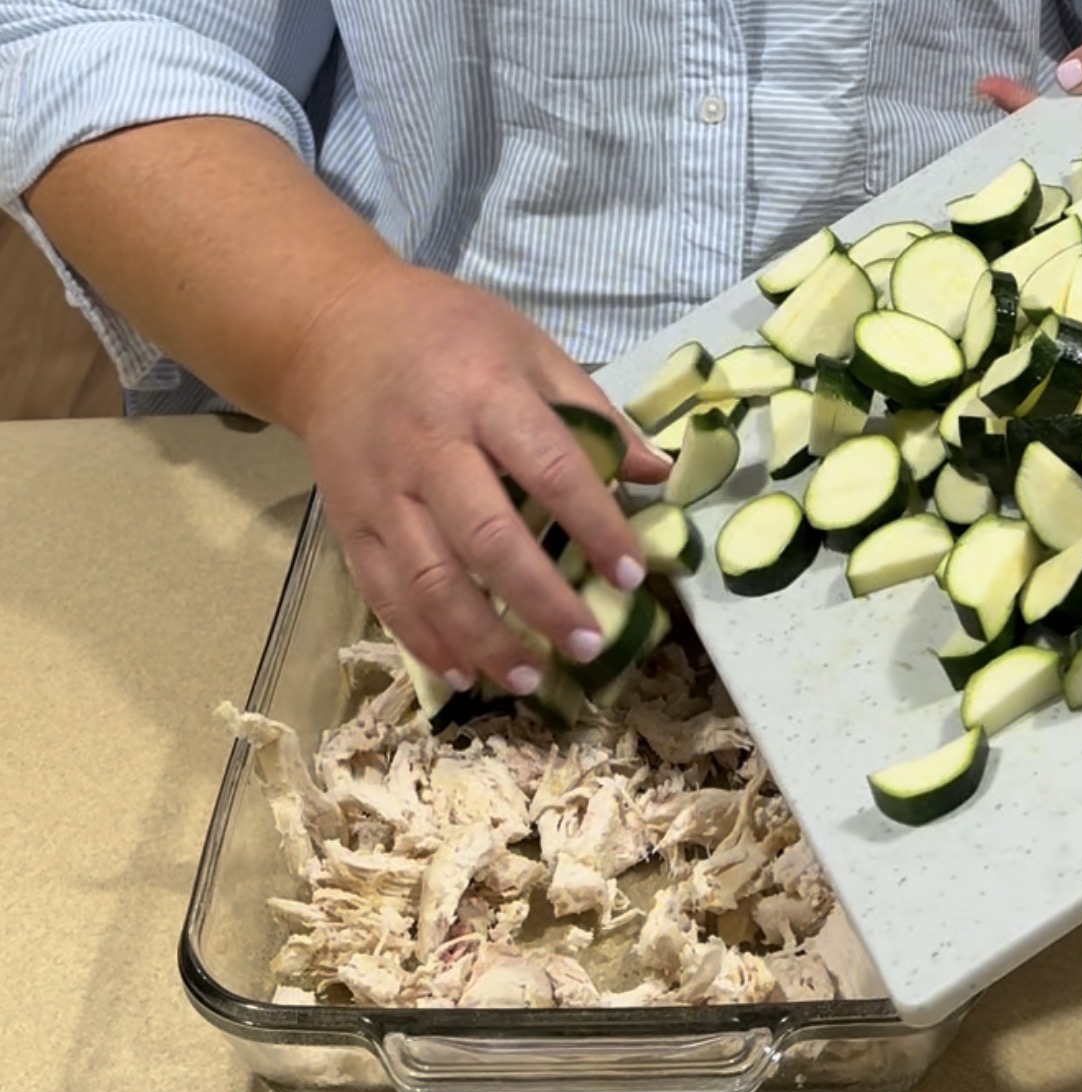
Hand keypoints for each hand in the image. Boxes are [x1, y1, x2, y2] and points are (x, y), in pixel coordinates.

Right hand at [278, 260, 670, 697]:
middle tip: (589, 644)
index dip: (596, 526)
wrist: (333, 331)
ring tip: (529, 679)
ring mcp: (382, 489)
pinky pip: (384, 591)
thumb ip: (592, 412)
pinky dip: (423, 638)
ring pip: (432, 578)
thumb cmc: (448, 335)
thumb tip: (657, 473)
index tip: (632, 574)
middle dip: (542, 600)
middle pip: (488, 537)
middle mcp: (429, 445)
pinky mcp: (349, 521)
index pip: (552, 468)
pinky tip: (464, 673)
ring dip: (482, 637)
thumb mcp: (528, 347)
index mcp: (485, 393)